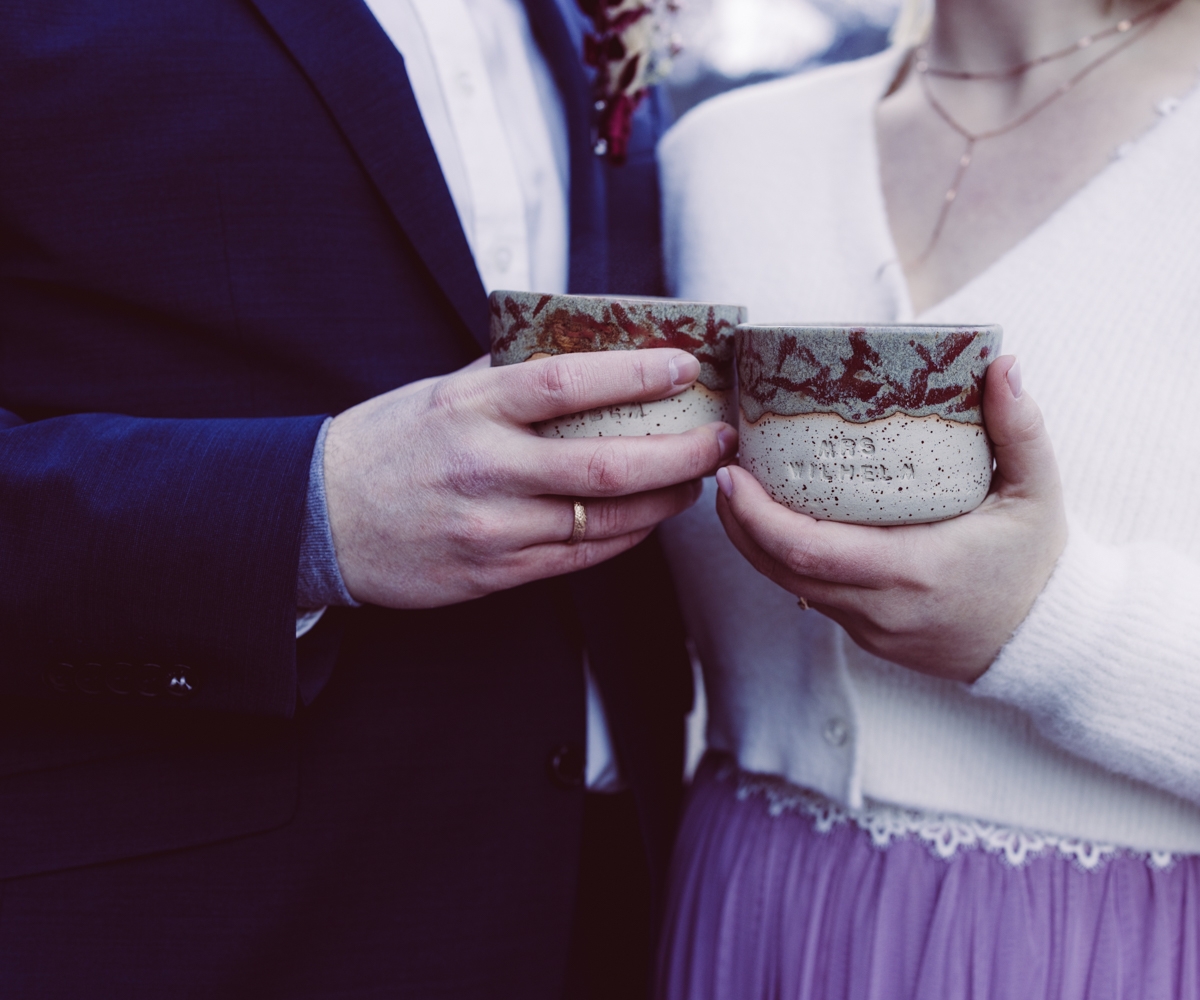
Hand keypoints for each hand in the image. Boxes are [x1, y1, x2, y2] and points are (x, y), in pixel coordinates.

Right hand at [325, 349, 734, 607]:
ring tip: (695, 477)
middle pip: (607, 464)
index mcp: (472, 408)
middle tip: (719, 438)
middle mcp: (486, 469)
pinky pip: (581, 557)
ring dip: (664, 499)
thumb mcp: (440, 390)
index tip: (685, 365)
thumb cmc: (388, 442)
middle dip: (680, 453)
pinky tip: (649, 515)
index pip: (567, 384)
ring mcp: (493, 528)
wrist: (320, 519)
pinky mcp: (495, 574)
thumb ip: (508, 371)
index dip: (635, 373)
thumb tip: (583, 343)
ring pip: (605, 519)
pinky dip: (627, 534)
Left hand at [713, 356, 1065, 682]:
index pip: (807, 547)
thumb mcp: (1038, 491)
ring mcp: (873, 628)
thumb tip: (1004, 365)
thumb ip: (1022, 428)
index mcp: (914, 567)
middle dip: (740, 522)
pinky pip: (816, 597)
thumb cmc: (1039, 561)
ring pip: (791, 586)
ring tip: (741, 493)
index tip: (732, 473)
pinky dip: (789, 562)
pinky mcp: (872, 638)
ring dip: (757, 543)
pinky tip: (782, 524)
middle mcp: (882, 605)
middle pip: (781, 568)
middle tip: (725, 471)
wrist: (1049, 639)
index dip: (755, 514)